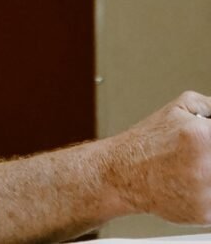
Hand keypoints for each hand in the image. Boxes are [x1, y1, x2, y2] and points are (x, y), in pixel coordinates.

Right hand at [108, 91, 210, 223]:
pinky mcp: (204, 214)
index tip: (209, 144)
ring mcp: (205, 193)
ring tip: (194, 168)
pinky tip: (191, 185)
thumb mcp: (179, 108)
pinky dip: (207, 194)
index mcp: (202, 136)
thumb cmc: (146, 143)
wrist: (120, 174)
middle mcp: (205, 167)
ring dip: (210, 175)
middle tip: (200, 155)